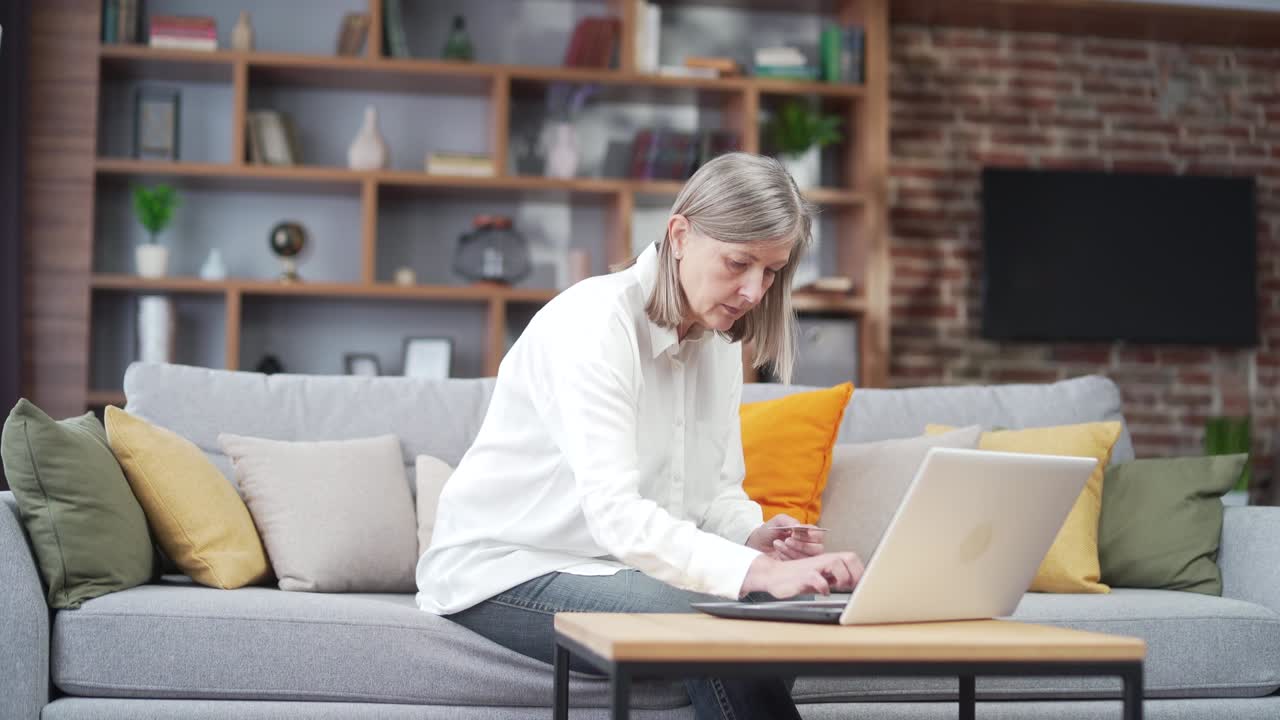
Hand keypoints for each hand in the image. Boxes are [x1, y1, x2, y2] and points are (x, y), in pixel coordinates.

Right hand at [740, 552, 864, 598]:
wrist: (772, 575)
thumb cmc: (796, 578)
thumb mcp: (819, 577)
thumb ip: (835, 578)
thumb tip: (854, 584)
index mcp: (828, 560)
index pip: (852, 559)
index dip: (860, 571)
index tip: (861, 585)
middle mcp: (822, 561)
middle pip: (849, 557)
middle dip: (855, 573)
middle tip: (851, 586)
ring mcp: (812, 567)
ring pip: (835, 563)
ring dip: (842, 577)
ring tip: (837, 587)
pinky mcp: (802, 576)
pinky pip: (817, 578)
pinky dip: (823, 586)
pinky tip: (822, 592)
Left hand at [745, 513, 824, 560]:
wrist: (756, 545)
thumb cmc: (769, 532)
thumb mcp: (777, 521)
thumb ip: (788, 520)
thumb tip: (798, 526)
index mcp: (807, 533)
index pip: (818, 534)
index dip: (809, 534)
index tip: (794, 532)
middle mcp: (809, 546)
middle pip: (817, 548)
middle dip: (801, 545)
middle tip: (787, 540)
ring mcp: (804, 558)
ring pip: (808, 558)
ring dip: (792, 551)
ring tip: (777, 544)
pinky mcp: (797, 568)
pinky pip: (799, 567)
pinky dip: (788, 559)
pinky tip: (778, 554)